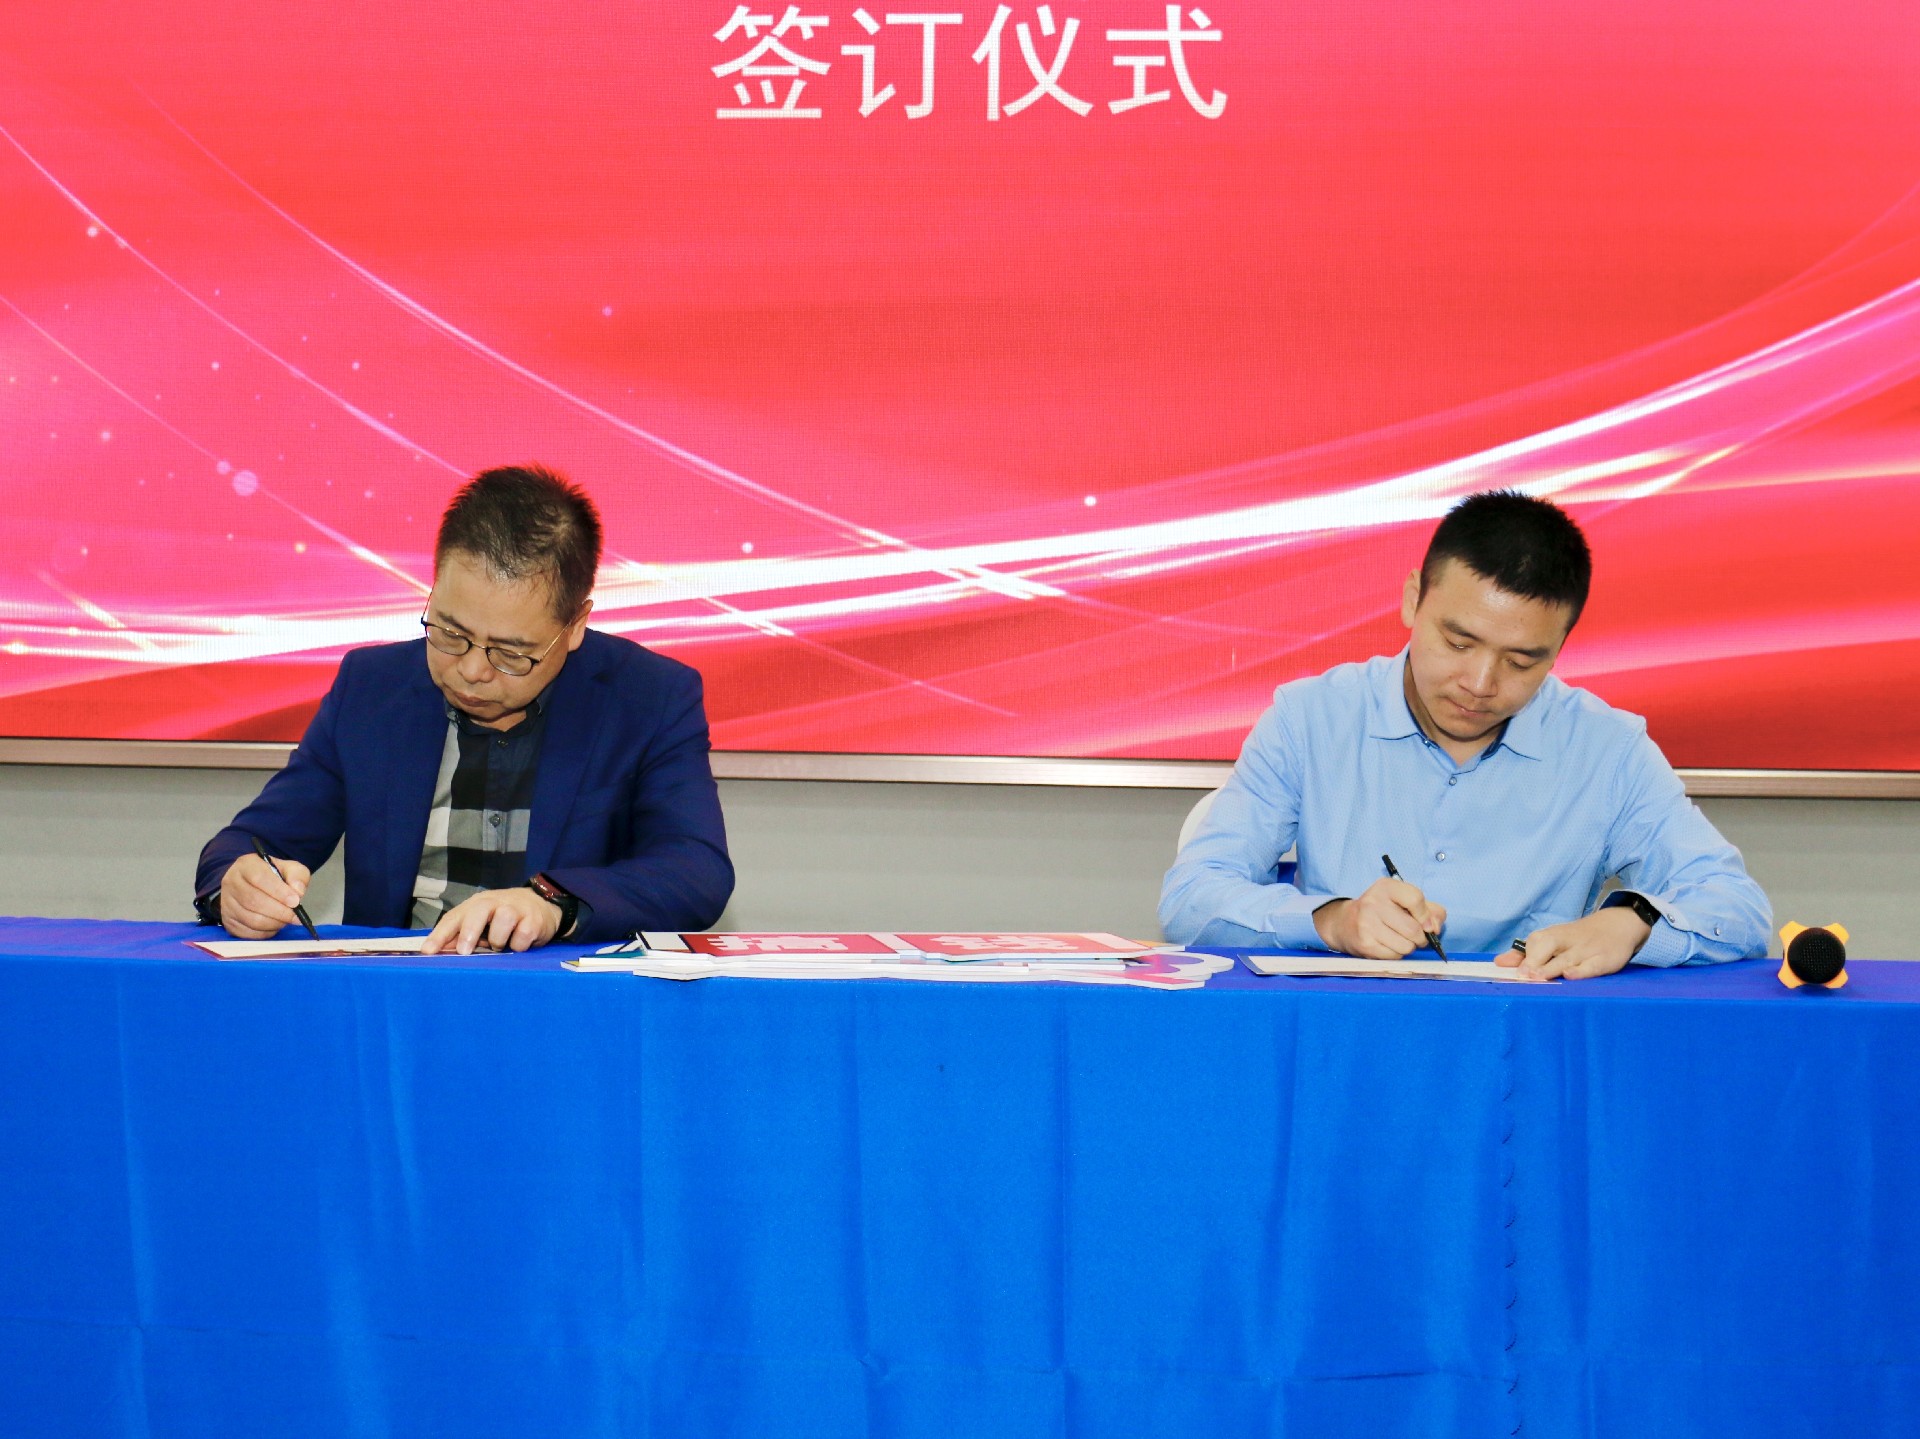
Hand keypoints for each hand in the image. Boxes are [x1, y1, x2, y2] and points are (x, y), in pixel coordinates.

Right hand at [219, 852, 312, 938]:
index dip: (279, 892)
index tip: (295, 902)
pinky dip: (265, 933)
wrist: (253, 884)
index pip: (259, 878)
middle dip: (279, 912)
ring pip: (251, 919)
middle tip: (295, 916)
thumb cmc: (273, 876)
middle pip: (254, 901)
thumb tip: (297, 892)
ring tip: (286, 920)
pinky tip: (274, 926)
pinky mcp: (228, 920)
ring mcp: (226, 903)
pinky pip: (247, 932)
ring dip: (274, 923)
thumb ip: (297, 876)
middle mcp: (231, 882)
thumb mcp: (289, 868)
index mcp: (246, 865)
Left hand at [422, 887, 562, 954]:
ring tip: (500, 946)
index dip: (439, 935)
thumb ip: (461, 935)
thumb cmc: (504, 919)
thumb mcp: (482, 923)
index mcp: (476, 904)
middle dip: (469, 932)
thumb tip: (436, 951)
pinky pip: (523, 935)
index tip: (428, 951)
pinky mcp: (534, 919)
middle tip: (464, 952)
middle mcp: (494, 902)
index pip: (454, 917)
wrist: (541, 905)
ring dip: (499, 939)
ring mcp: (516, 908)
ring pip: (503, 920)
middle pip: (479, 911)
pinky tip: (519, 944)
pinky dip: (519, 945)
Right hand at [1313, 878, 1447, 959]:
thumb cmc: (1383, 910)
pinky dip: (1396, 954)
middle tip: (1415, 936)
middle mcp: (1373, 903)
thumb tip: (1435, 928)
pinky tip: (1387, 945)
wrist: (1345, 922)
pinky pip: (1395, 956)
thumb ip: (1430, 910)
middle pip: (1414, 929)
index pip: (1415, 899)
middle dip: (1421, 938)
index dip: (1426, 915)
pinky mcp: (1365, 944)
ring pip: (1406, 946)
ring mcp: (1367, 924)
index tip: (1426, 923)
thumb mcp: (1404, 900)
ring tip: (1399, 939)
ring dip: (1408, 947)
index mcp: (1386, 887)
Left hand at [1496, 906, 1650, 980]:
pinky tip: (1569, 976)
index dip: (1523, 957)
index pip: (1535, 942)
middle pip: (1548, 945)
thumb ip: (1526, 953)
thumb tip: (1500, 962)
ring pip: (1567, 958)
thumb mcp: (1553, 940)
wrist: (1617, 925)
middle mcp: (1568, 941)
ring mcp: (1586, 950)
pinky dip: (1581, 970)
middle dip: (1534, 961)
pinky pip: (1592, 965)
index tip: (1510, 971)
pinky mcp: (1604, 960)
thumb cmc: (1577, 938)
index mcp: (1553, 935)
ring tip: (1537, 978)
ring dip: (1552, 968)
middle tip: (1523, 976)